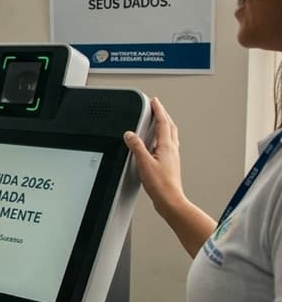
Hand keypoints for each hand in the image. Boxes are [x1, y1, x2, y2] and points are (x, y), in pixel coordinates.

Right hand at [124, 97, 186, 212]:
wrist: (170, 200)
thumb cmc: (161, 185)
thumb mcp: (144, 163)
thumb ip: (136, 147)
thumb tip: (130, 135)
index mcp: (167, 146)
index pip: (163, 122)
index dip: (158, 110)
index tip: (154, 101)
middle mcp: (172, 150)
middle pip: (170, 127)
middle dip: (163, 115)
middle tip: (157, 108)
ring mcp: (172, 157)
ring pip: (170, 135)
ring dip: (165, 125)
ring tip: (157, 121)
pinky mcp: (170, 164)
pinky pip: (168, 145)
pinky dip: (163, 138)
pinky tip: (157, 144)